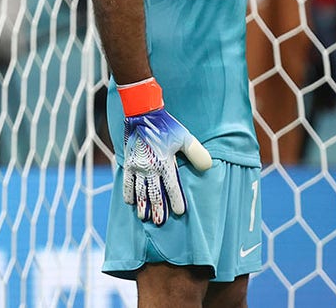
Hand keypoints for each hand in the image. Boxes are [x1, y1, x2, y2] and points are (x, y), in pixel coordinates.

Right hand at [119, 79, 212, 224]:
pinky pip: (127, 182)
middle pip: (154, 193)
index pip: (172, 187)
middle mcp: (150, 167)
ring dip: (142, 205)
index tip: (179, 212)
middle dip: (157, 209)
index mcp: (165, 163)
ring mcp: (138, 166)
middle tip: (159, 222)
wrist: (141, 113)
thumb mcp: (184, 137)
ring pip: (140, 191)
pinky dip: (128, 193)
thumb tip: (208, 166)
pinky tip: (130, 202)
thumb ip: (197, 153)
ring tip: (144, 217)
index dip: (176, 201)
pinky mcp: (129, 162)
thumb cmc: (165, 125)